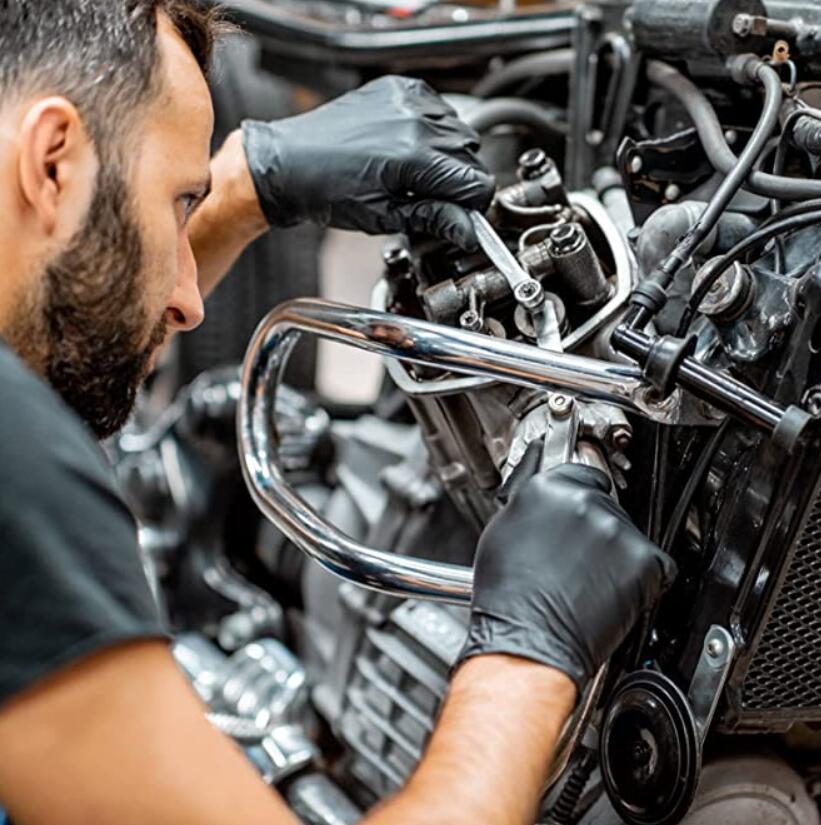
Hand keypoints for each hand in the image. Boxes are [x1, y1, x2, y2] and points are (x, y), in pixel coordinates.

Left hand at [241, 76, 495, 249]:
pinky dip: (433, 131)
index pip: (476, 182)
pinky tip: (409, 148)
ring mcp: (408, 99)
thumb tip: (468, 230)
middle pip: (470, 157)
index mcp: (413, 155)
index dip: (471, 206)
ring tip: (413, 173)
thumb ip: (434, 218)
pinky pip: (439, 109)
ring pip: (459, 132)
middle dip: (458, 182)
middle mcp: (415, 120)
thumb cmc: (325, 190)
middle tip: (428, 198)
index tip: (458, 216)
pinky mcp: (399, 88)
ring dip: (447, 156)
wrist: (290, 163)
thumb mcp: (384, 216)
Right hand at [459, 463, 676, 689]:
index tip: (580, 510)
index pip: (579, 474)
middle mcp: (583, 501)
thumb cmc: (509, 600)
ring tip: (587, 581)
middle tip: (577, 560)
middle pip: (605, 503)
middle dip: (596, 529)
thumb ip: (532, 507)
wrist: (528, 642)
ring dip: (616, 554)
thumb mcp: (504, 534)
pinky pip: (654, 563)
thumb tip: (546, 502)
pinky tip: (610, 592)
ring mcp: (615, 528)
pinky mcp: (644, 558)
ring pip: (627, 534)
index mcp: (544, 489)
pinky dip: (641, 578)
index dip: (580, 497)